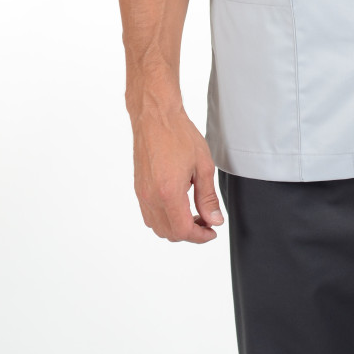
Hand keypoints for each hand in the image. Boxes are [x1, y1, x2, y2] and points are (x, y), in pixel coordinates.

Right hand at [130, 102, 224, 242]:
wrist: (155, 116)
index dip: (200, 236)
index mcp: (168, 193)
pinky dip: (164, 218)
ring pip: (157, 227)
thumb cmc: (179, 135)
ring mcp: (142, 194)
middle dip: (190, 233)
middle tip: (207, 221)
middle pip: (169, 233)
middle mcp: (151, 197)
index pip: (183, 231)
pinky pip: (149, 215)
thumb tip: (214, 220)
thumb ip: (208, 197)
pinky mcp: (138, 189)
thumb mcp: (203, 165)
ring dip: (176, 227)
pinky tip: (179, 204)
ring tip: (194, 213)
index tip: (212, 231)